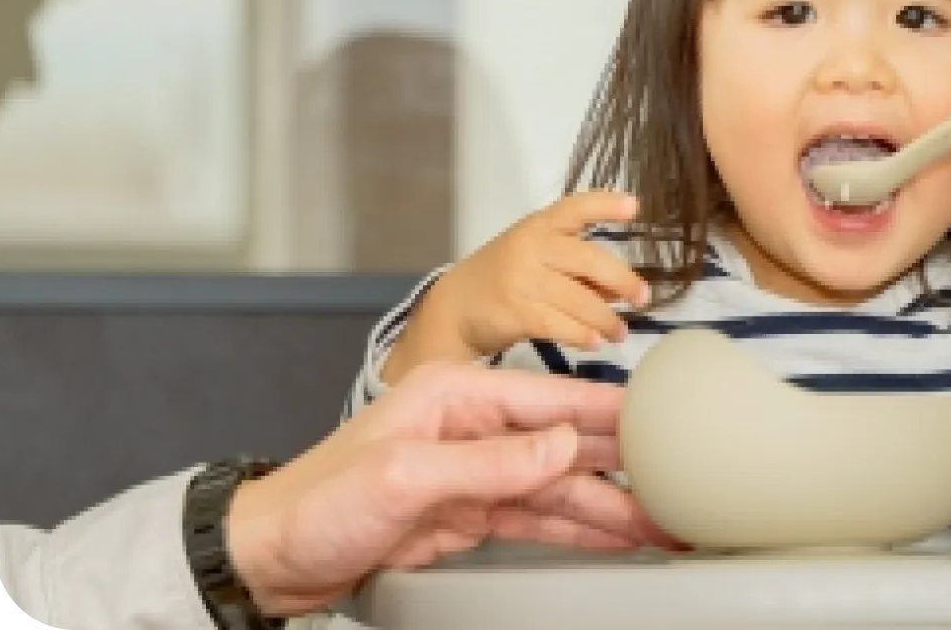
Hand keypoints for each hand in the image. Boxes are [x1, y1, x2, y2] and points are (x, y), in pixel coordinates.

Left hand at [227, 361, 675, 617]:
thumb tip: (564, 445)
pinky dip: (576, 528)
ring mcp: (471, 472)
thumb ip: (489, 463)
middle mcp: (470, 425)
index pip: (548, 399)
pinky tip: (613, 536)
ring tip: (662, 522)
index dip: (607, 412)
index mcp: (455, 395)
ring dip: (608, 504)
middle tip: (678, 481)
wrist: (272, 555)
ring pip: (556, 485)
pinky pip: (534, 517)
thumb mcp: (405, 478)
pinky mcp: (466, 515)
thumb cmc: (320, 501)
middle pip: (562, 441)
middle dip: (621, 461)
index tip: (659, 419)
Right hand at [388, 191, 649, 378]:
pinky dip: (582, 335)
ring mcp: (520, 279)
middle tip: (642, 297)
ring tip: (620, 331)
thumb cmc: (504, 276)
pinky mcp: (514, 311)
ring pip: (578, 298)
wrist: (454, 306)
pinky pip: (558, 324)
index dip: (605, 205)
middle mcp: (531, 246)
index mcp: (539, 225)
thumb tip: (621, 289)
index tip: (634, 206)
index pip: (575, 207)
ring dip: (606, 318)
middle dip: (621, 280)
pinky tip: (595, 341)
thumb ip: (576, 268)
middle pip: (588, 259)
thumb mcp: (536, 257)